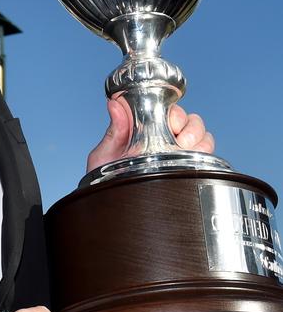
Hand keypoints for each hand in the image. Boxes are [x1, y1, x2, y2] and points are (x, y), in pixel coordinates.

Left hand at [86, 99, 214, 172]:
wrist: (111, 206)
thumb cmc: (105, 181)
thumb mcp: (105, 154)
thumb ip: (114, 130)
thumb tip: (114, 105)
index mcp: (147, 130)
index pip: (170, 112)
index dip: (174, 113)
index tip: (170, 121)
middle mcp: (166, 141)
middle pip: (191, 122)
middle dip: (190, 127)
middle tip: (180, 139)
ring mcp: (178, 157)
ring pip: (203, 138)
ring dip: (200, 140)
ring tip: (185, 149)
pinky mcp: (187, 172)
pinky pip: (206, 159)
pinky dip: (205, 156)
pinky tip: (192, 162)